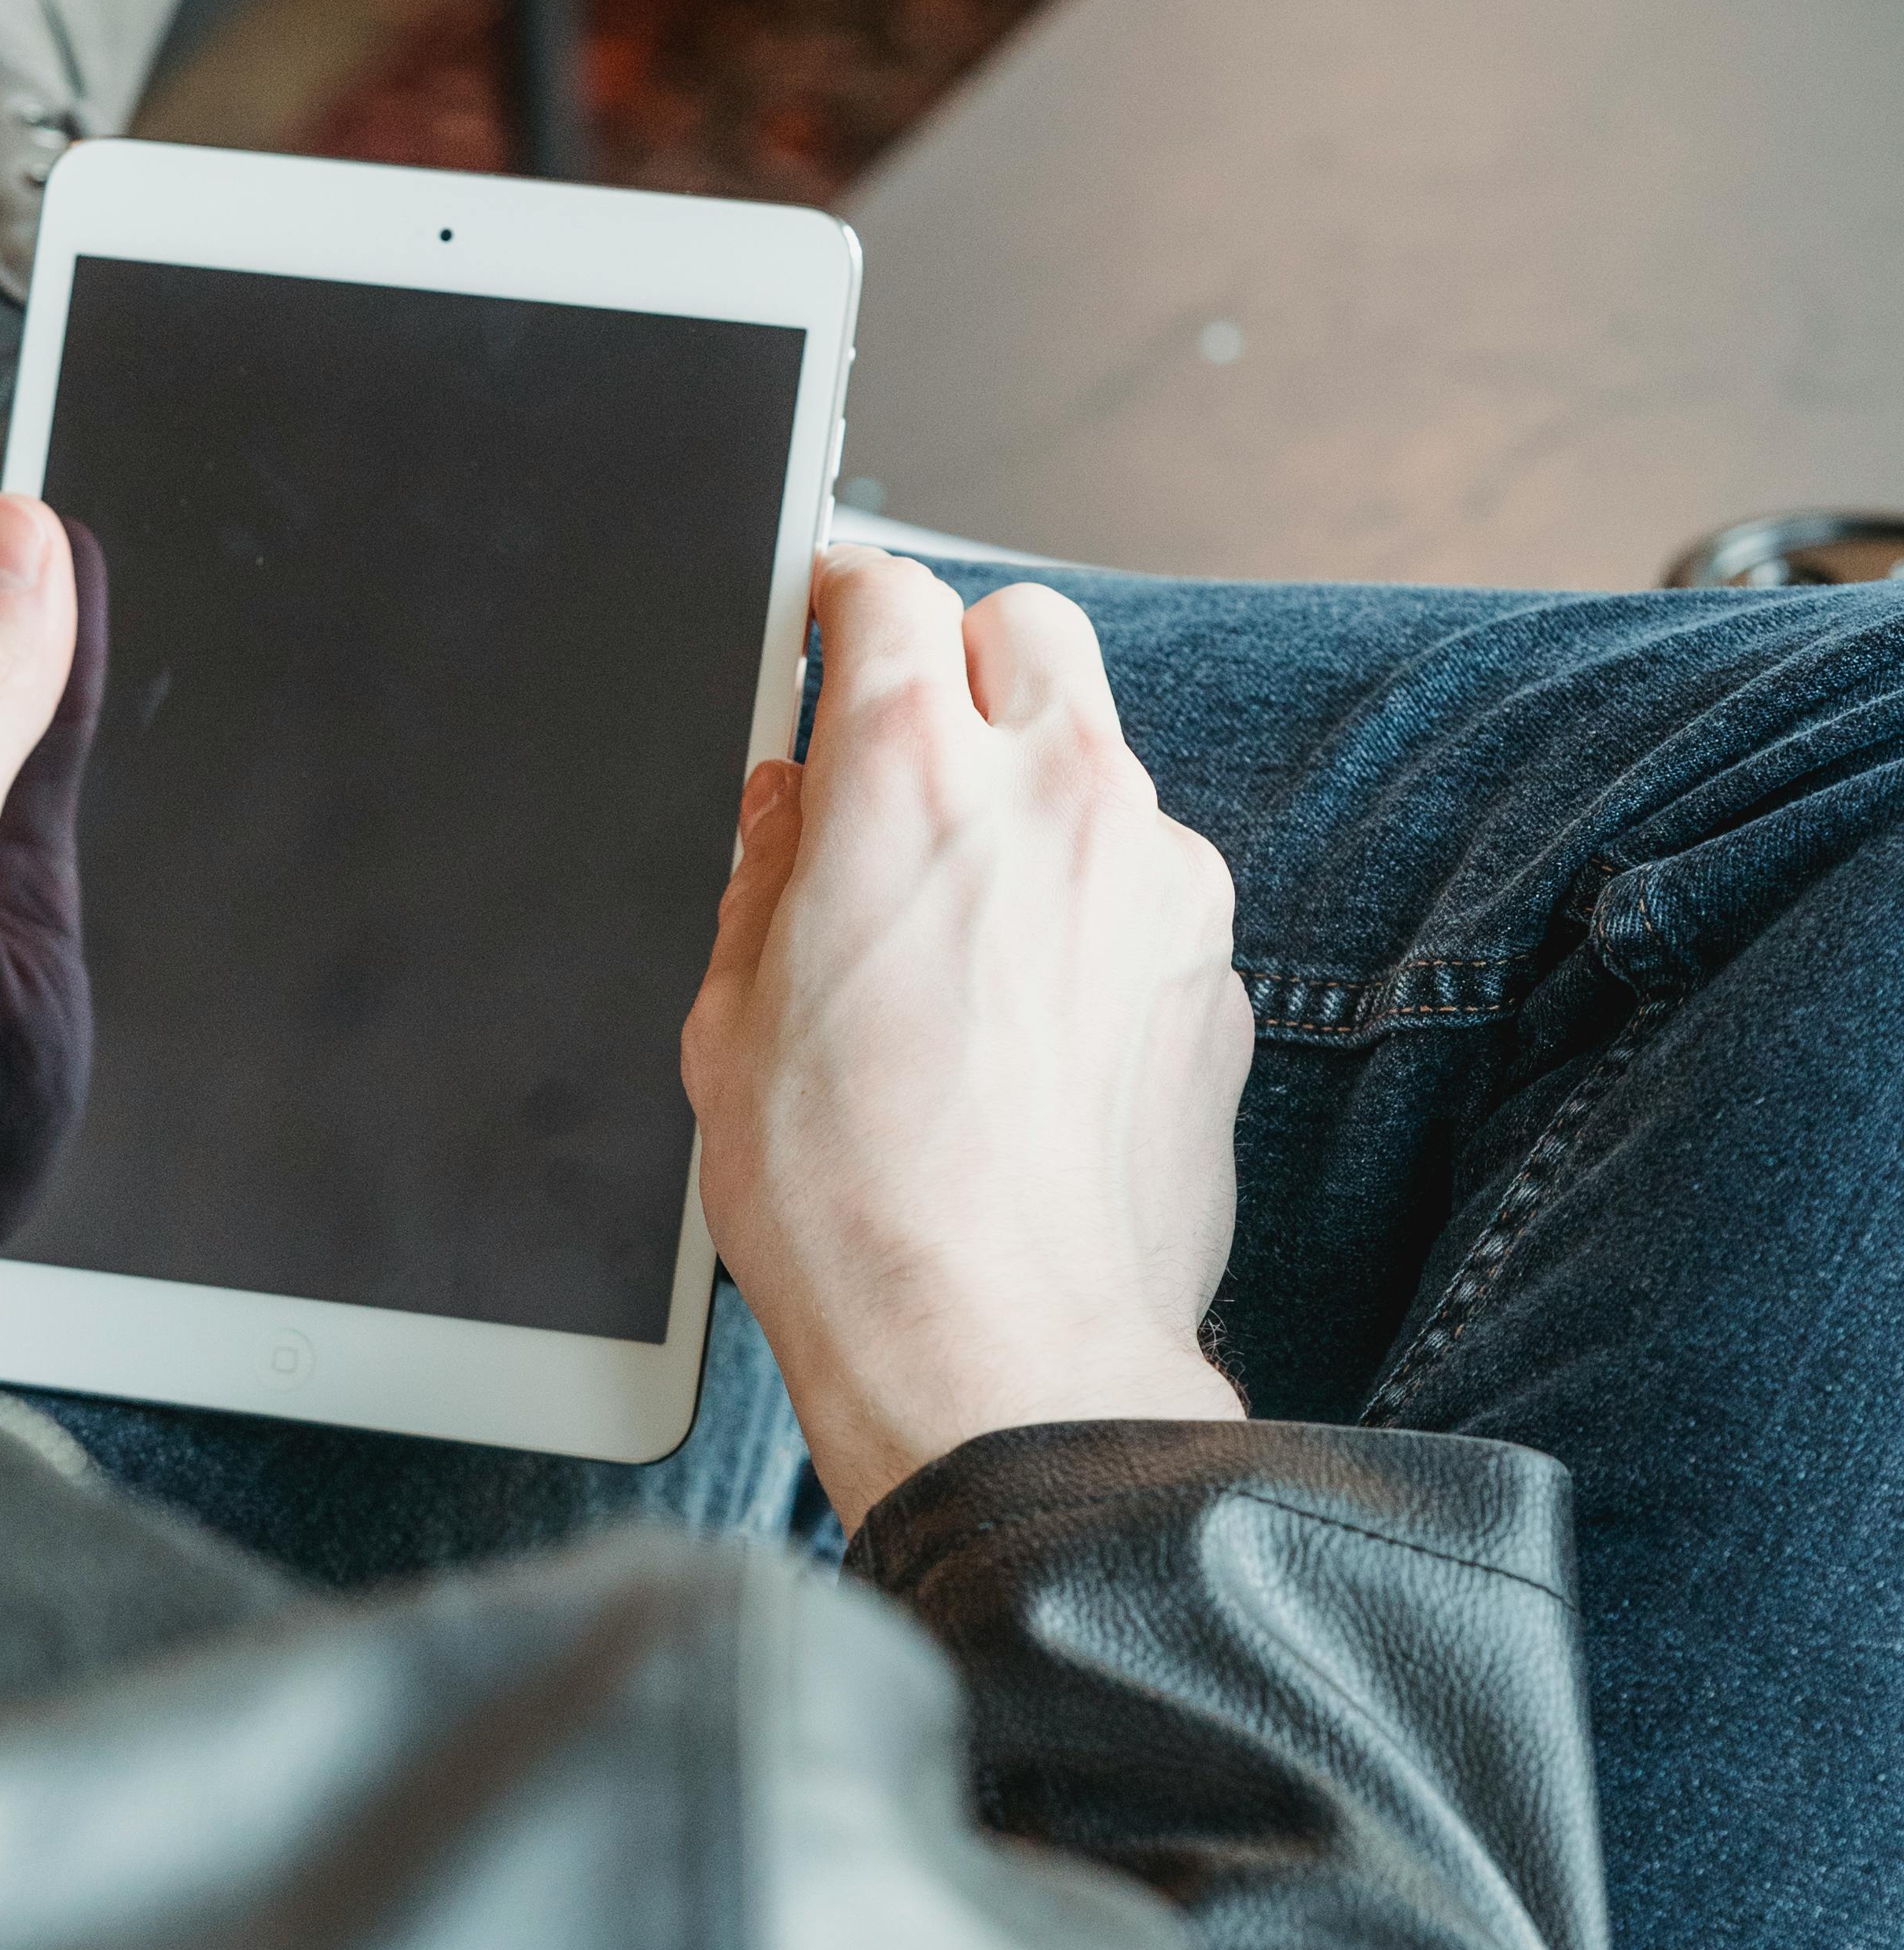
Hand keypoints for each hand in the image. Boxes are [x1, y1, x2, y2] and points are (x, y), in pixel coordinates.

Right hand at [681, 550, 1250, 1524]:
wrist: (1004, 1356)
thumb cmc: (852, 1213)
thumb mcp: (731, 1022)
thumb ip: (764, 874)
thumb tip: (788, 802)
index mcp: (908, 782)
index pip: (890, 593)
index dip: (844, 599)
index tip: (826, 621)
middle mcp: (1059, 797)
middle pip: (1027, 626)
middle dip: (962, 660)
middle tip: (904, 747)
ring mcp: (1160, 882)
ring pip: (1103, 758)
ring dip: (1037, 796)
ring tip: (967, 924)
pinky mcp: (1218, 973)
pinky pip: (1151, 887)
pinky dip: (1097, 912)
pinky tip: (1036, 1023)